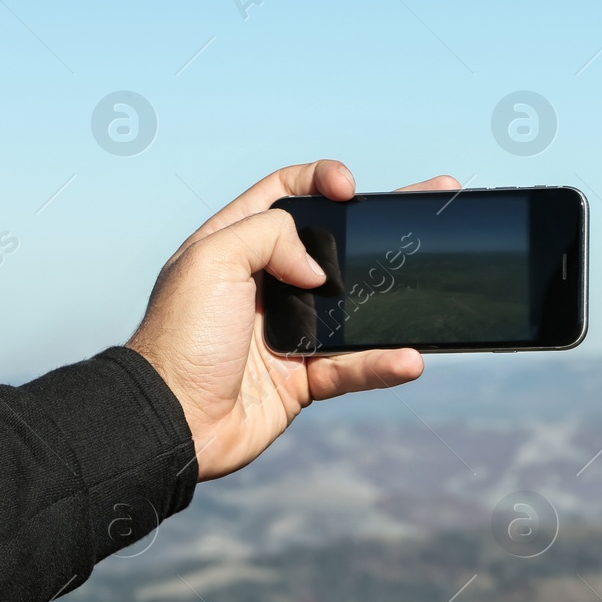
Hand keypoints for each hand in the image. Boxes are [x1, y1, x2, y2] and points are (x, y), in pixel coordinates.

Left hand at [127, 160, 459, 480]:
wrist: (171, 421)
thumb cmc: (179, 337)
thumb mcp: (211, 260)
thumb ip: (270, 236)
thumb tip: (320, 269)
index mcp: (236, 243)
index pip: (286, 193)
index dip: (321, 180)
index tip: (350, 188)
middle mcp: (266, 283)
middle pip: (335, 243)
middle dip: (380, 226)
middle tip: (428, 205)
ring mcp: (289, 330)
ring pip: (356, 308)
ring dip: (394, 301)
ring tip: (430, 290)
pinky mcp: (304, 377)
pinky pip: (354, 366)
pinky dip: (383, 364)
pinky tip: (409, 359)